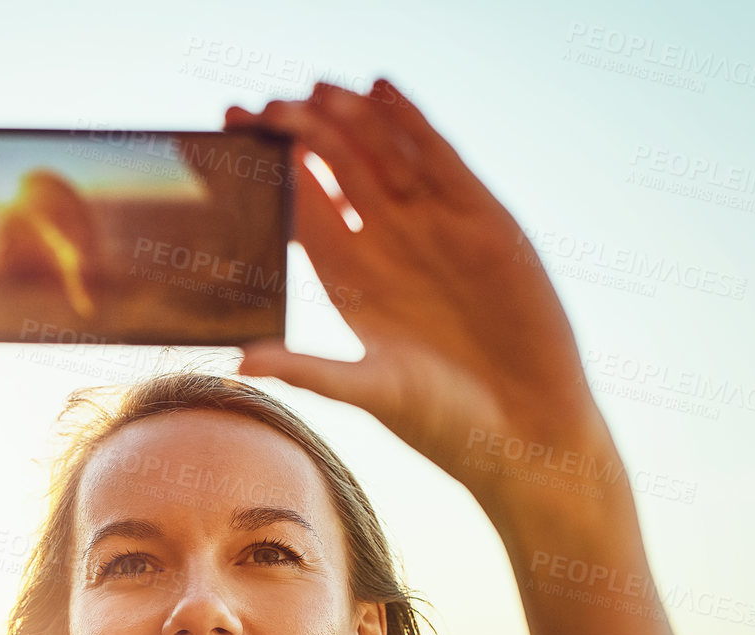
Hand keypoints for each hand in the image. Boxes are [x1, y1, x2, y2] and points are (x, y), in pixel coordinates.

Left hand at [230, 81, 619, 517]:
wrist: (524, 427)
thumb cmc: (442, 420)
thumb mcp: (367, 390)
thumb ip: (307, 370)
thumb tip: (240, 362)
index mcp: (348, 278)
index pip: (297, 209)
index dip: (267, 173)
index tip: (230, 140)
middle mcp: (386, 244)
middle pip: (333, 171)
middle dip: (299, 133)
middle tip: (262, 105)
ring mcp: (434, 226)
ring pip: (382, 154)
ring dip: (349, 119)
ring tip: (315, 87)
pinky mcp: (481, 217)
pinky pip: (439, 158)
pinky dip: (411, 123)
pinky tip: (383, 90)